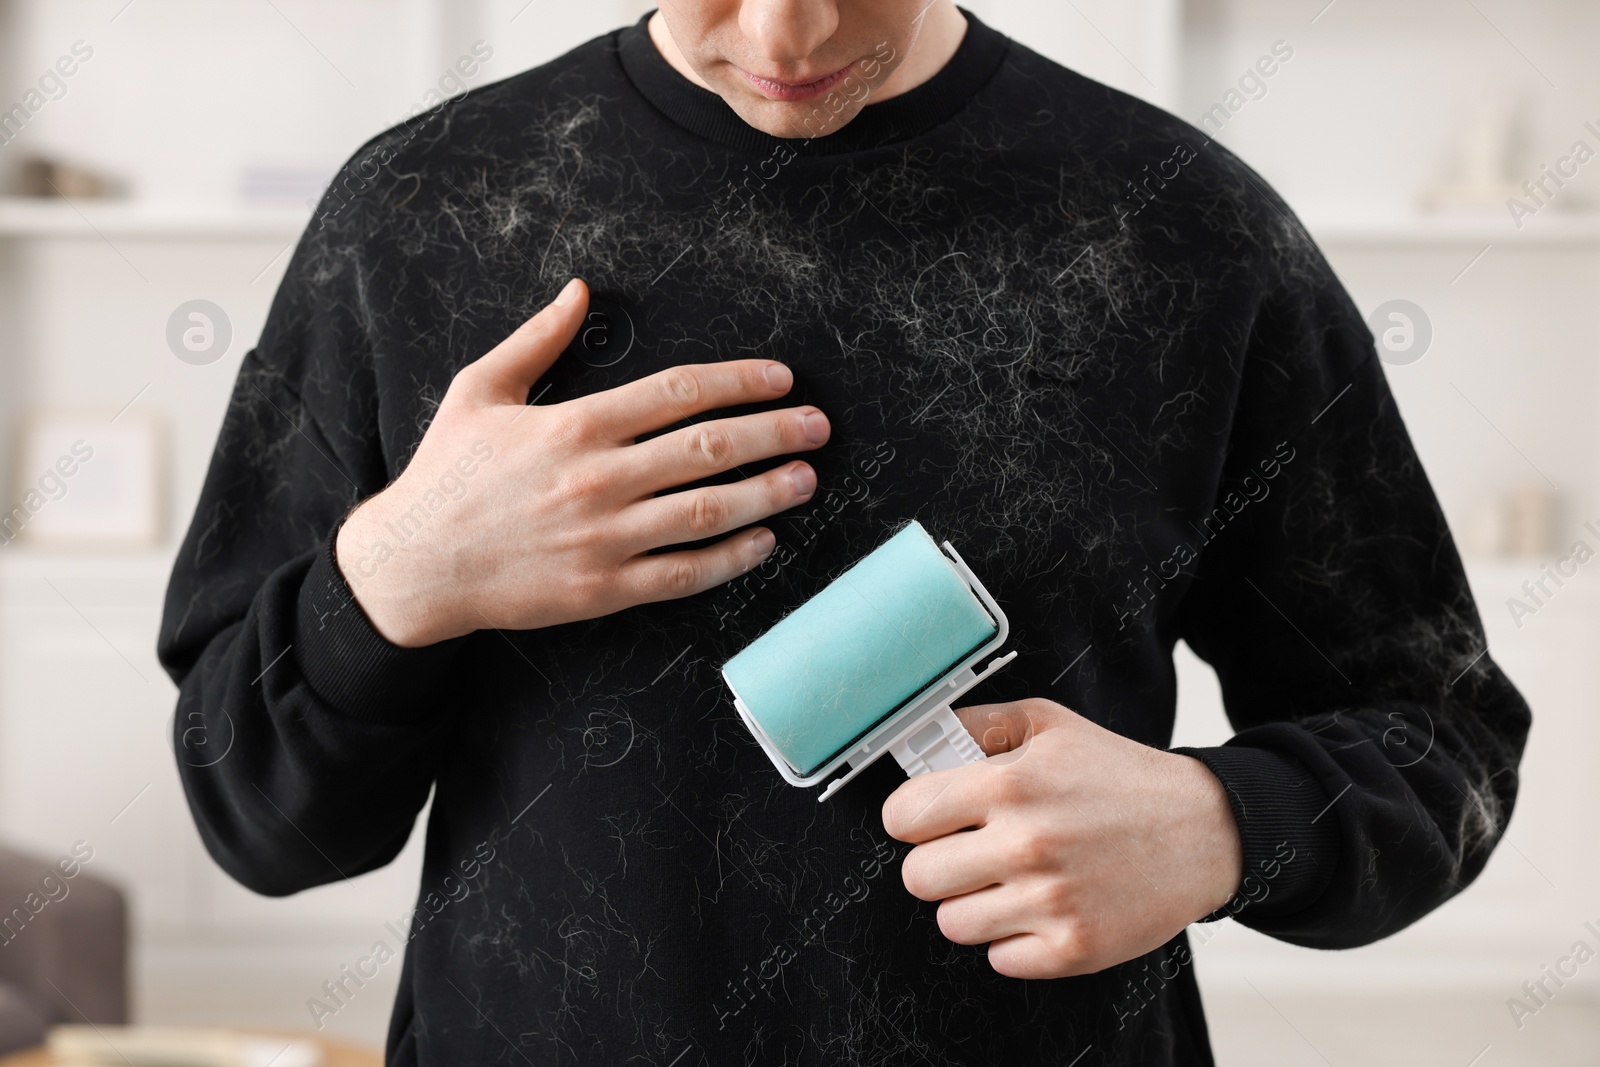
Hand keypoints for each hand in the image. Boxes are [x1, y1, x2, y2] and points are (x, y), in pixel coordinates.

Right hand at [335, 278, 830, 646]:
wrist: (414, 564)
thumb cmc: (447, 473)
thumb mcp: (479, 389)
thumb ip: (538, 339)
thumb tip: (580, 290)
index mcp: (574, 424)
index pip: (679, 393)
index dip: (739, 382)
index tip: (781, 380)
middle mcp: (597, 479)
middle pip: (708, 449)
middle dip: (773, 434)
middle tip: (818, 427)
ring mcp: (604, 538)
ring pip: (706, 512)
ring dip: (766, 494)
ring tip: (806, 479)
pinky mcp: (603, 589)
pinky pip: (683, 573)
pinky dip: (730, 558)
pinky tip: (763, 542)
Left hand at [881, 699, 1241, 978]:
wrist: (1203, 829)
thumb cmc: (1118, 775)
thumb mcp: (1048, 725)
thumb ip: (978, 724)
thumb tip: (919, 735)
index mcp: (1010, 783)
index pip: (902, 816)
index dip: (911, 817)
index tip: (929, 820)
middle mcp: (1026, 843)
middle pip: (918, 877)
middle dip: (939, 863)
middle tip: (972, 853)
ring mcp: (1050, 901)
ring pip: (952, 923)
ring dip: (973, 905)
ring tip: (1010, 881)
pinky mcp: (1074, 948)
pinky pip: (999, 959)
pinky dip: (1014, 940)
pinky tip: (1042, 908)